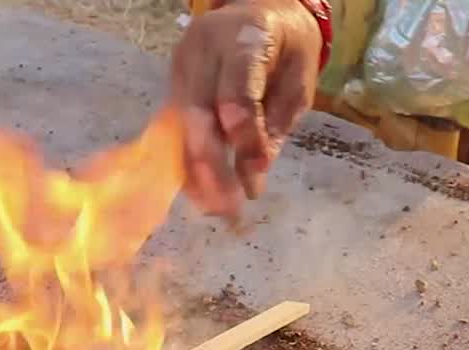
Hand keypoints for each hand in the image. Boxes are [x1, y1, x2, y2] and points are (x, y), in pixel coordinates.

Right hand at [172, 0, 321, 219]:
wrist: (258, 12)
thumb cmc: (287, 47)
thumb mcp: (298, 81)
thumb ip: (274, 124)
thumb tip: (252, 178)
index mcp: (243, 38)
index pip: (236, 93)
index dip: (244, 139)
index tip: (255, 179)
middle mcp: (201, 50)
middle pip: (197, 114)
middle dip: (211, 167)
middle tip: (228, 209)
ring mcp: (180, 67)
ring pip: (179, 126)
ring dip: (194, 173)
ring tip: (214, 210)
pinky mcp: (171, 85)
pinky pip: (174, 130)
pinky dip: (187, 163)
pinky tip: (200, 193)